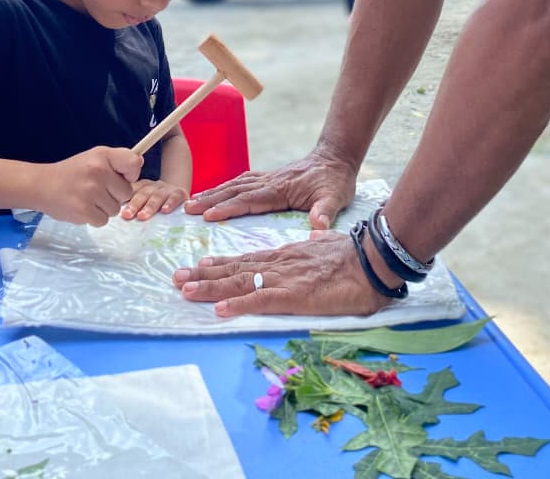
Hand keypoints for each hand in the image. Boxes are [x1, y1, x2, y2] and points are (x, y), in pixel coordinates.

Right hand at [40, 146, 142, 225]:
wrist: (41, 185)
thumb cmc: (72, 172)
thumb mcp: (94, 158)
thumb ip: (117, 161)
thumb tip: (140, 165)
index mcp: (102, 156)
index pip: (133, 163)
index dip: (131, 174)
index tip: (121, 177)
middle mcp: (98, 171)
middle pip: (126, 193)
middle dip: (114, 195)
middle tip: (97, 190)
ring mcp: (91, 192)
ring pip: (115, 210)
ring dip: (103, 208)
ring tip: (87, 198)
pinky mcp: (84, 210)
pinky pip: (103, 221)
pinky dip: (94, 218)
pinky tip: (82, 207)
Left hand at [121, 177, 187, 220]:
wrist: (180, 197)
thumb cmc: (158, 206)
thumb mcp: (145, 205)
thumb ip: (132, 209)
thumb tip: (114, 219)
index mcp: (141, 187)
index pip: (131, 191)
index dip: (123, 200)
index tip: (116, 211)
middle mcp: (153, 186)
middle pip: (142, 194)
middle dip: (134, 204)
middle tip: (126, 215)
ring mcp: (166, 189)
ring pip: (157, 196)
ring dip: (149, 206)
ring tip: (142, 216)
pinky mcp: (180, 193)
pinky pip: (175, 196)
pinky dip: (170, 203)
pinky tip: (165, 211)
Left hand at [173, 230, 390, 318]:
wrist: (372, 259)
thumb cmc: (354, 256)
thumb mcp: (327, 246)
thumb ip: (315, 247)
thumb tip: (313, 239)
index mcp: (286, 256)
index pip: (247, 260)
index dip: (221, 264)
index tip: (199, 266)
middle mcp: (278, 264)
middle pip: (235, 270)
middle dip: (204, 275)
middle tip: (177, 279)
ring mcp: (284, 278)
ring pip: (240, 282)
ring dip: (211, 287)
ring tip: (186, 290)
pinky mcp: (295, 294)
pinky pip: (261, 300)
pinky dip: (240, 304)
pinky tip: (221, 310)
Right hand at [184, 146, 357, 228]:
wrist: (337, 157)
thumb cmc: (336, 180)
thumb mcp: (336, 197)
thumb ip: (326, 211)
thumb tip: (319, 225)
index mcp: (281, 189)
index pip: (249, 200)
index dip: (228, 208)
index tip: (208, 216)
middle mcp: (269, 181)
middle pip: (234, 190)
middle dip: (210, 200)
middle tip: (186, 208)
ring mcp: (268, 178)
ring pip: (235, 184)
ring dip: (213, 193)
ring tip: (192, 201)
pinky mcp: (270, 177)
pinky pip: (242, 181)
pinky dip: (226, 187)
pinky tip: (218, 192)